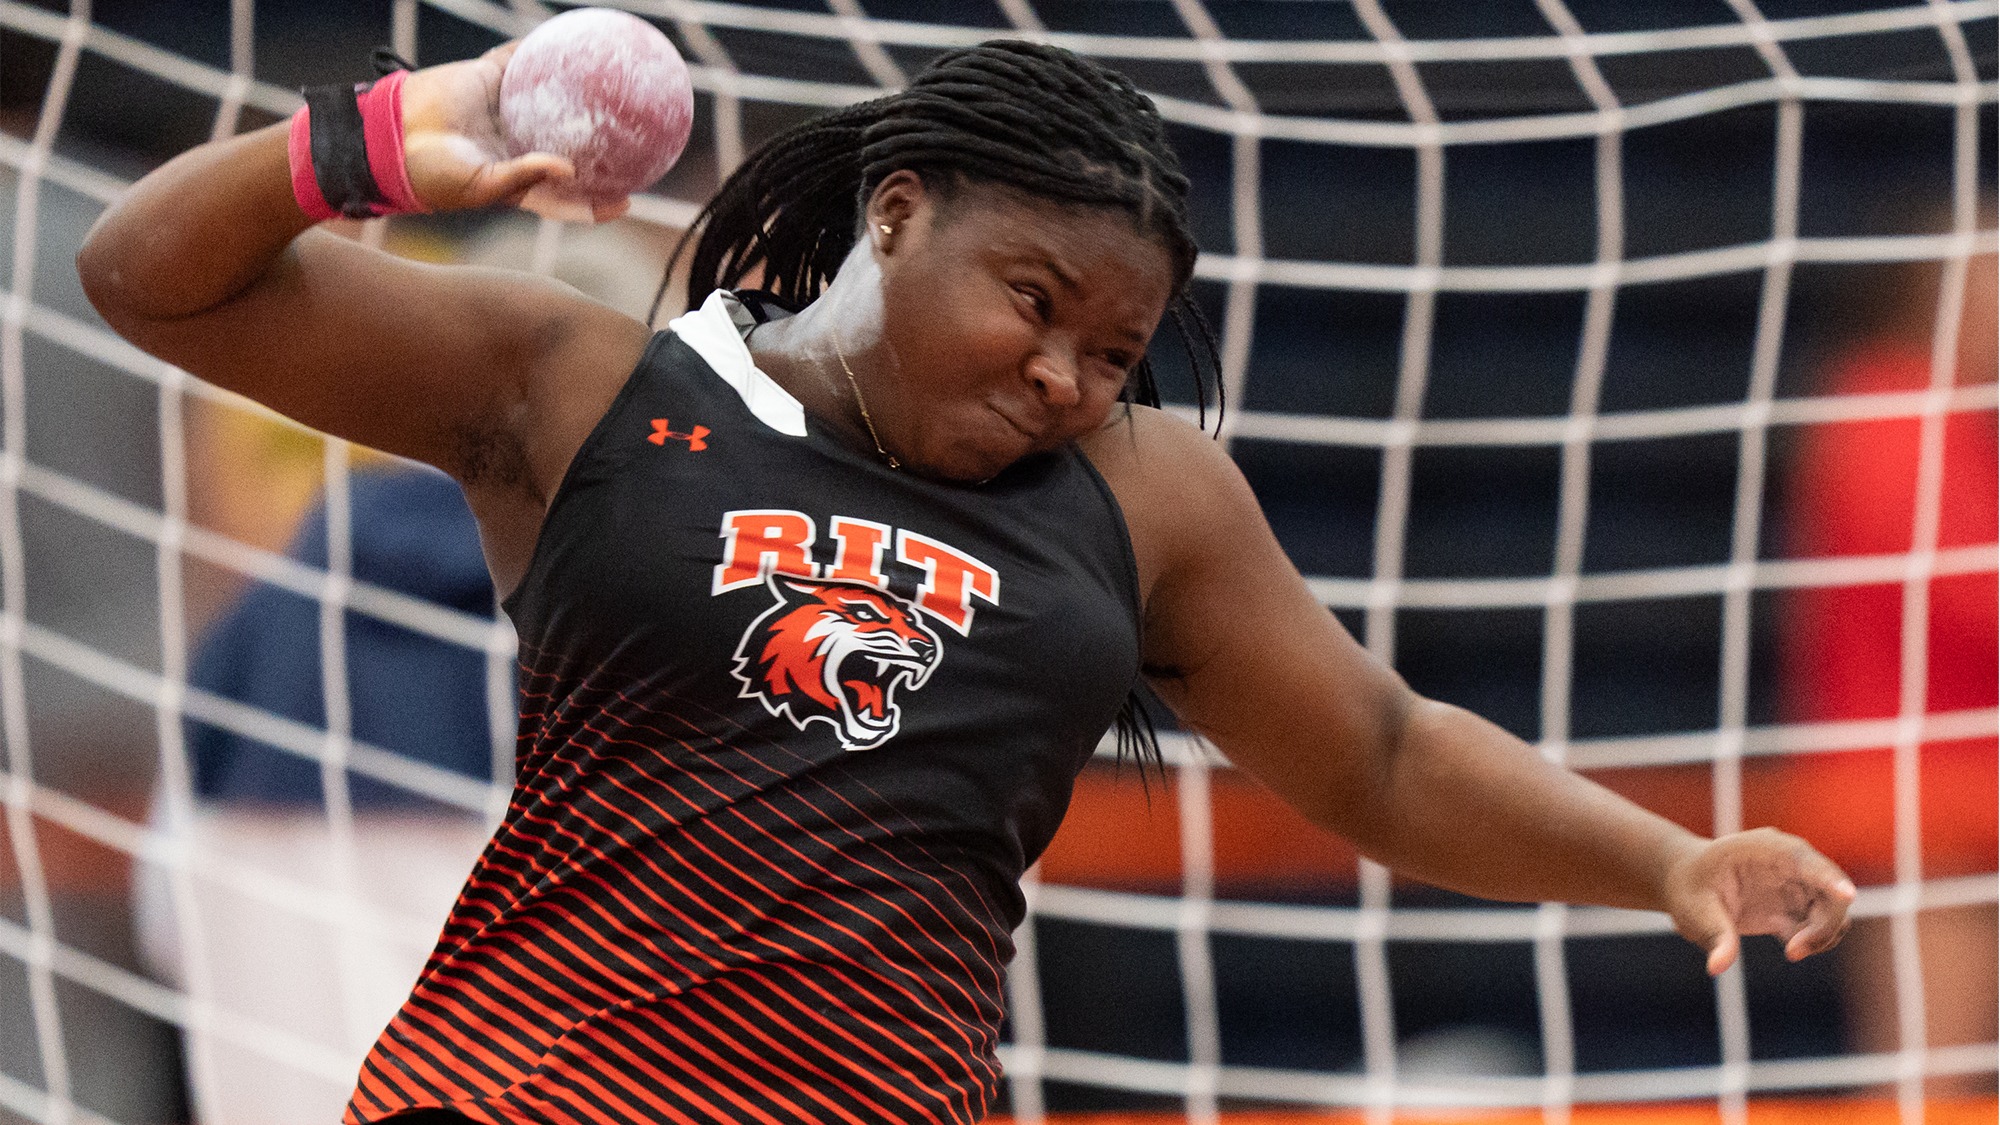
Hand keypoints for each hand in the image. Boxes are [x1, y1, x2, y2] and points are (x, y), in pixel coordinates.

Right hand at [397, 43, 630, 222]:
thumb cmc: (434, 175)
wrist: (391, 135)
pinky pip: (521, 63)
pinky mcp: (489, 79)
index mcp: (517, 180)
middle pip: (566, 144)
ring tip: (611, 83)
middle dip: (598, 145)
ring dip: (575, 92)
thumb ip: (526, 178)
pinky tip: (568, 43)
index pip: (566, 195)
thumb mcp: (483, 186)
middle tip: (635, 143)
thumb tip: (570, 171)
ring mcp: (504, 111)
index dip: (596, 201)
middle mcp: (516, 145)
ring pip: (549, 101)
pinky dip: (542, 52)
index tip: (628, 201)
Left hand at [1663, 827, 1856, 975]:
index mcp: (1766, 849)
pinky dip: (1813, 941)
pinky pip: (1821, 926)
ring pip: (1832, 911)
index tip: (1846, 895)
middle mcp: (1790, 863)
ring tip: (1790, 951)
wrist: (1686, 883)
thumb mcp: (1693, 909)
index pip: (1806, 861)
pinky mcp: (1795, 906)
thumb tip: (1718, 967)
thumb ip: (1714, 935)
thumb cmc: (1688, 887)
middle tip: (1793, 950)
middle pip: (1831, 891)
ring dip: (1821, 935)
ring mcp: (1796, 884)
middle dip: (1825, 924)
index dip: (1829, 878)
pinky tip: (1788, 946)